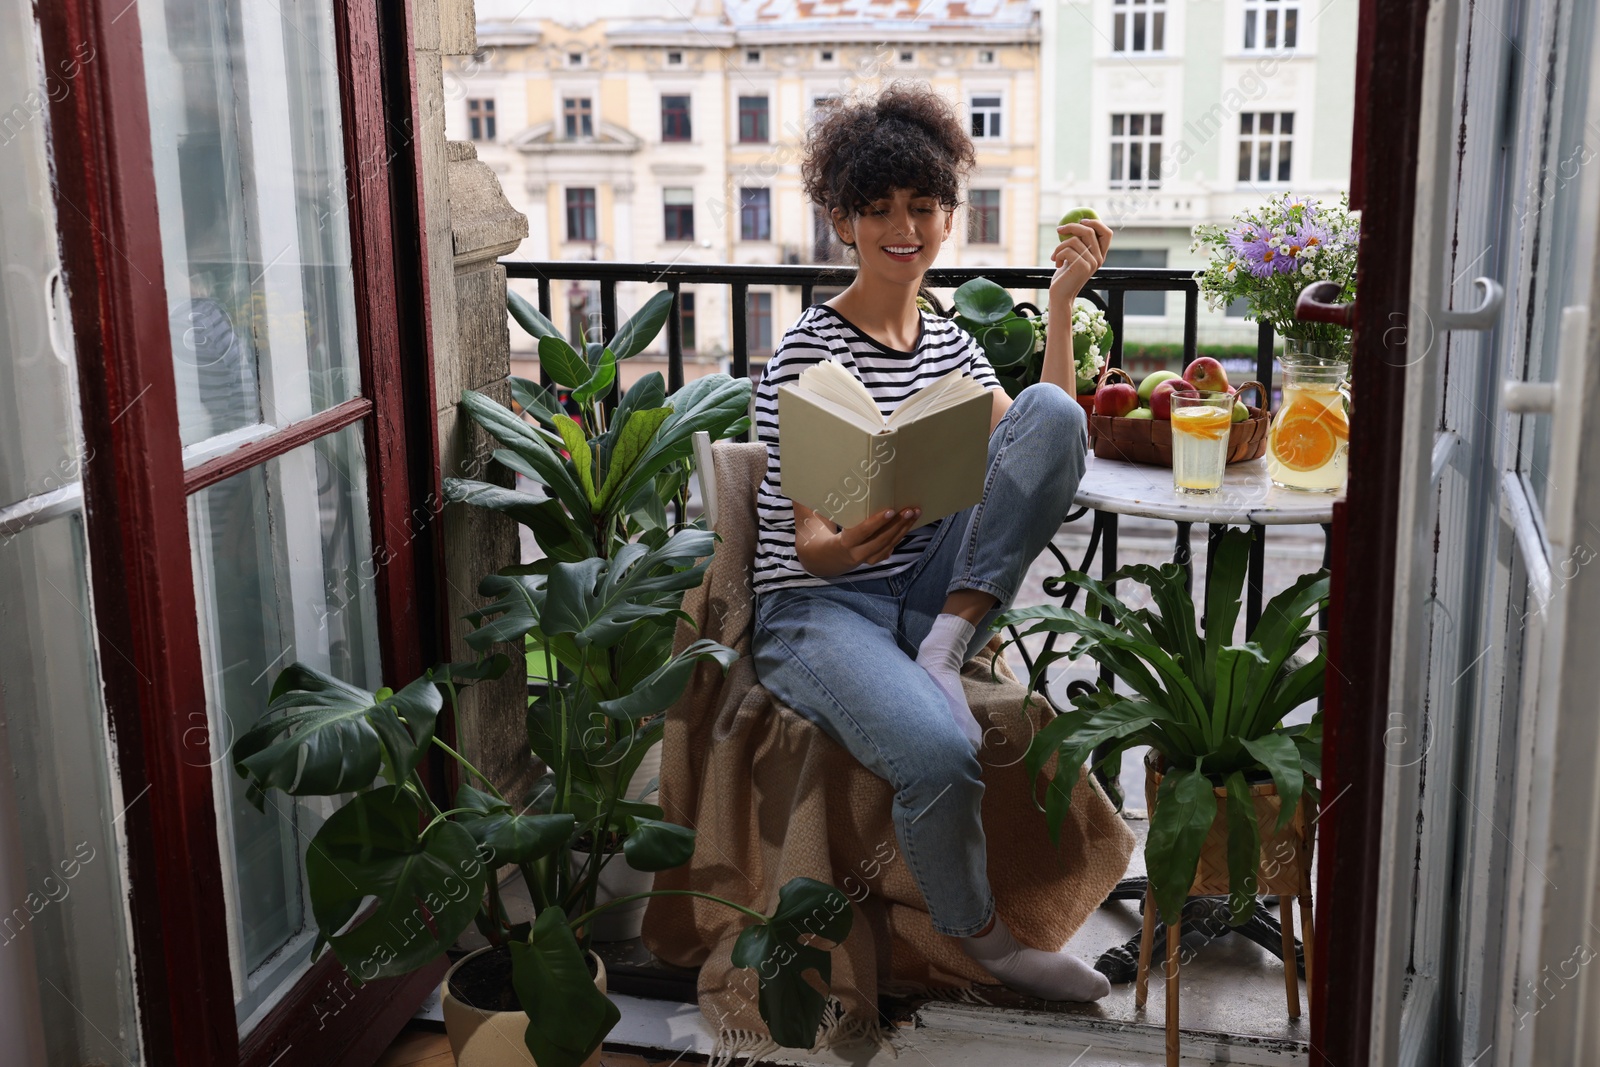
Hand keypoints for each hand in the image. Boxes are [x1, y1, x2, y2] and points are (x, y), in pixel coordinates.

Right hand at [793, 503, 921, 576]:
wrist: (821, 560)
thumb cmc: (815, 533)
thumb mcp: (808, 520)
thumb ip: (805, 500)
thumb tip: (800, 474)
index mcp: (839, 546)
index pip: (860, 534)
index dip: (875, 523)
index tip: (890, 510)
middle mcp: (855, 555)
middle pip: (880, 541)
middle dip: (896, 525)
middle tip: (909, 508)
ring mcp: (866, 559)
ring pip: (888, 545)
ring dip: (903, 529)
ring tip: (914, 511)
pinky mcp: (873, 558)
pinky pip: (890, 547)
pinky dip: (901, 534)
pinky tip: (910, 521)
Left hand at [1048, 220, 1112, 308]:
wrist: (1060, 295)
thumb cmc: (1065, 276)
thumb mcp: (1074, 257)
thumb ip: (1079, 245)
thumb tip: (1075, 223)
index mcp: (1099, 255)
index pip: (1107, 233)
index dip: (1096, 223)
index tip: (1081, 220)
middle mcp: (1099, 259)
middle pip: (1089, 231)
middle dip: (1071, 227)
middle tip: (1058, 229)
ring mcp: (1092, 263)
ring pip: (1074, 240)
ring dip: (1059, 246)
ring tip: (1055, 256)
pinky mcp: (1082, 267)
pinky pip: (1067, 250)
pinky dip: (1057, 254)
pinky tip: (1056, 264)